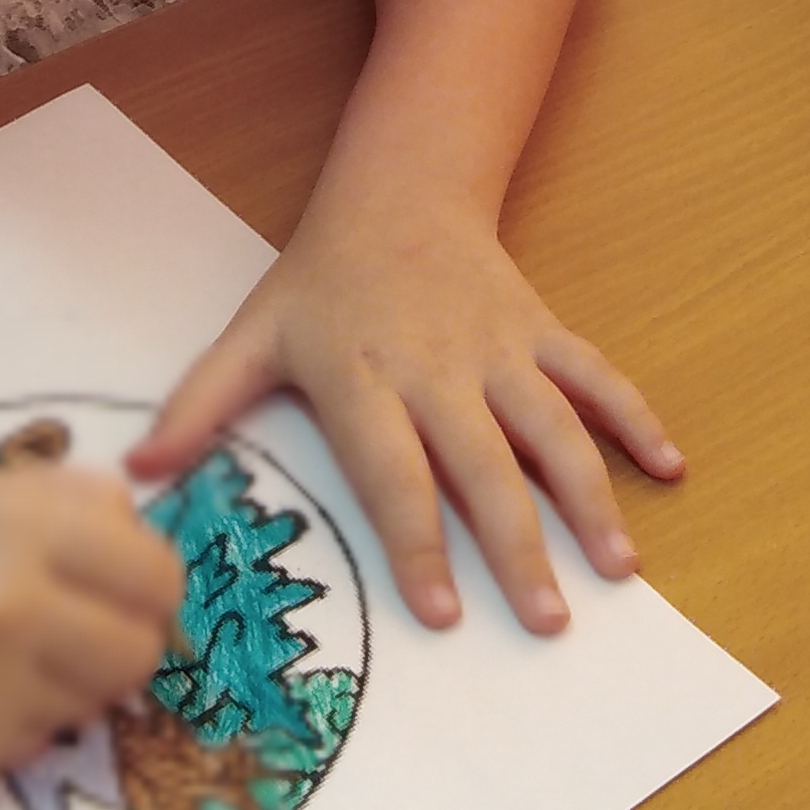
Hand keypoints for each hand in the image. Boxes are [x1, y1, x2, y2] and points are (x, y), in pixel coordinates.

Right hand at [0, 464, 183, 776]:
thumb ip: (79, 507)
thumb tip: (148, 544)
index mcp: (22, 522)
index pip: (155, 574)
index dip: (148, 582)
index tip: (125, 585)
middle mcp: (12, 604)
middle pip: (139, 651)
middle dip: (124, 639)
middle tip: (85, 625)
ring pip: (97, 701)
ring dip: (73, 679)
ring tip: (16, 648)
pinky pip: (43, 737)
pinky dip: (23, 714)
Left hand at [129, 201, 681, 635]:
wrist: (397, 188)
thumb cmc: (320, 278)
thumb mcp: (252, 334)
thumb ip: (200, 405)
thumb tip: (136, 476)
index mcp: (362, 374)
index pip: (394, 470)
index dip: (419, 540)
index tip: (441, 612)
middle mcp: (436, 365)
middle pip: (484, 464)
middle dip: (520, 546)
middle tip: (549, 622)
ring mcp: (497, 345)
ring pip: (552, 425)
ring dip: (592, 496)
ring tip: (620, 567)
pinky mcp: (539, 326)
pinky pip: (595, 374)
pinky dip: (636, 417)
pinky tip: (672, 467)